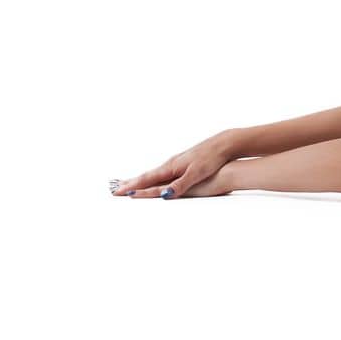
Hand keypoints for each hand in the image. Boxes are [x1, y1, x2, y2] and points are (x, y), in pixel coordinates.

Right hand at [111, 133, 235, 199]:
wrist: (225, 144)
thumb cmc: (212, 158)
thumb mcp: (196, 173)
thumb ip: (181, 185)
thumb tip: (164, 195)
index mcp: (171, 167)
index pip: (147, 179)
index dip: (132, 187)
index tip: (117, 192)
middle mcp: (171, 163)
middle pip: (147, 175)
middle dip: (131, 183)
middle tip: (115, 189)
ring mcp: (177, 162)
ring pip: (154, 173)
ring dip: (140, 179)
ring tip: (130, 183)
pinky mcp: (184, 162)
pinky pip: (163, 172)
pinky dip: (153, 176)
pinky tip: (155, 177)